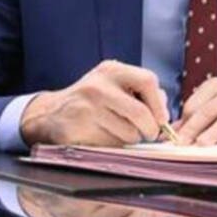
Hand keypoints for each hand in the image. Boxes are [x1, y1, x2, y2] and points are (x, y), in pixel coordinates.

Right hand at [20, 60, 168, 146]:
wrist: (52, 112)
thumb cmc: (92, 100)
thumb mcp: (114, 85)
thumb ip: (141, 93)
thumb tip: (164, 112)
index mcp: (111, 71)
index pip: (148, 80)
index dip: (160, 104)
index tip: (162, 119)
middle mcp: (98, 86)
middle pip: (140, 112)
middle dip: (150, 129)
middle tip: (149, 134)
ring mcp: (87, 108)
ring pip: (129, 133)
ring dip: (132, 139)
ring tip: (120, 132)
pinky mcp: (79, 129)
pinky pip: (112, 145)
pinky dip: (116, 146)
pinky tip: (105, 137)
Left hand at [175, 77, 216, 145]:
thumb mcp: (205, 113)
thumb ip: (186, 123)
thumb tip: (163, 137)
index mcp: (214, 86)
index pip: (195, 105)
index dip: (184, 122)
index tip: (175, 139)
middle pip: (210, 110)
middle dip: (194, 127)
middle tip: (183, 143)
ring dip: (215, 130)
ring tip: (203, 144)